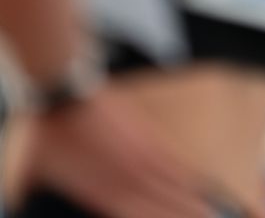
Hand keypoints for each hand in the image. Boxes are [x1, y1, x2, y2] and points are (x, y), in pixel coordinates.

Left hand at [3, 87, 213, 217]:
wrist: (66, 92)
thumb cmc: (48, 133)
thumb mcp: (33, 172)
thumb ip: (32, 197)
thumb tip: (20, 206)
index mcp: (100, 191)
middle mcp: (127, 178)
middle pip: (166, 207)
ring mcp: (142, 157)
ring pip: (176, 187)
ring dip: (194, 204)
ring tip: (211, 216)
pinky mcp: (149, 138)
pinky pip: (175, 164)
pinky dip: (189, 179)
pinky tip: (199, 187)